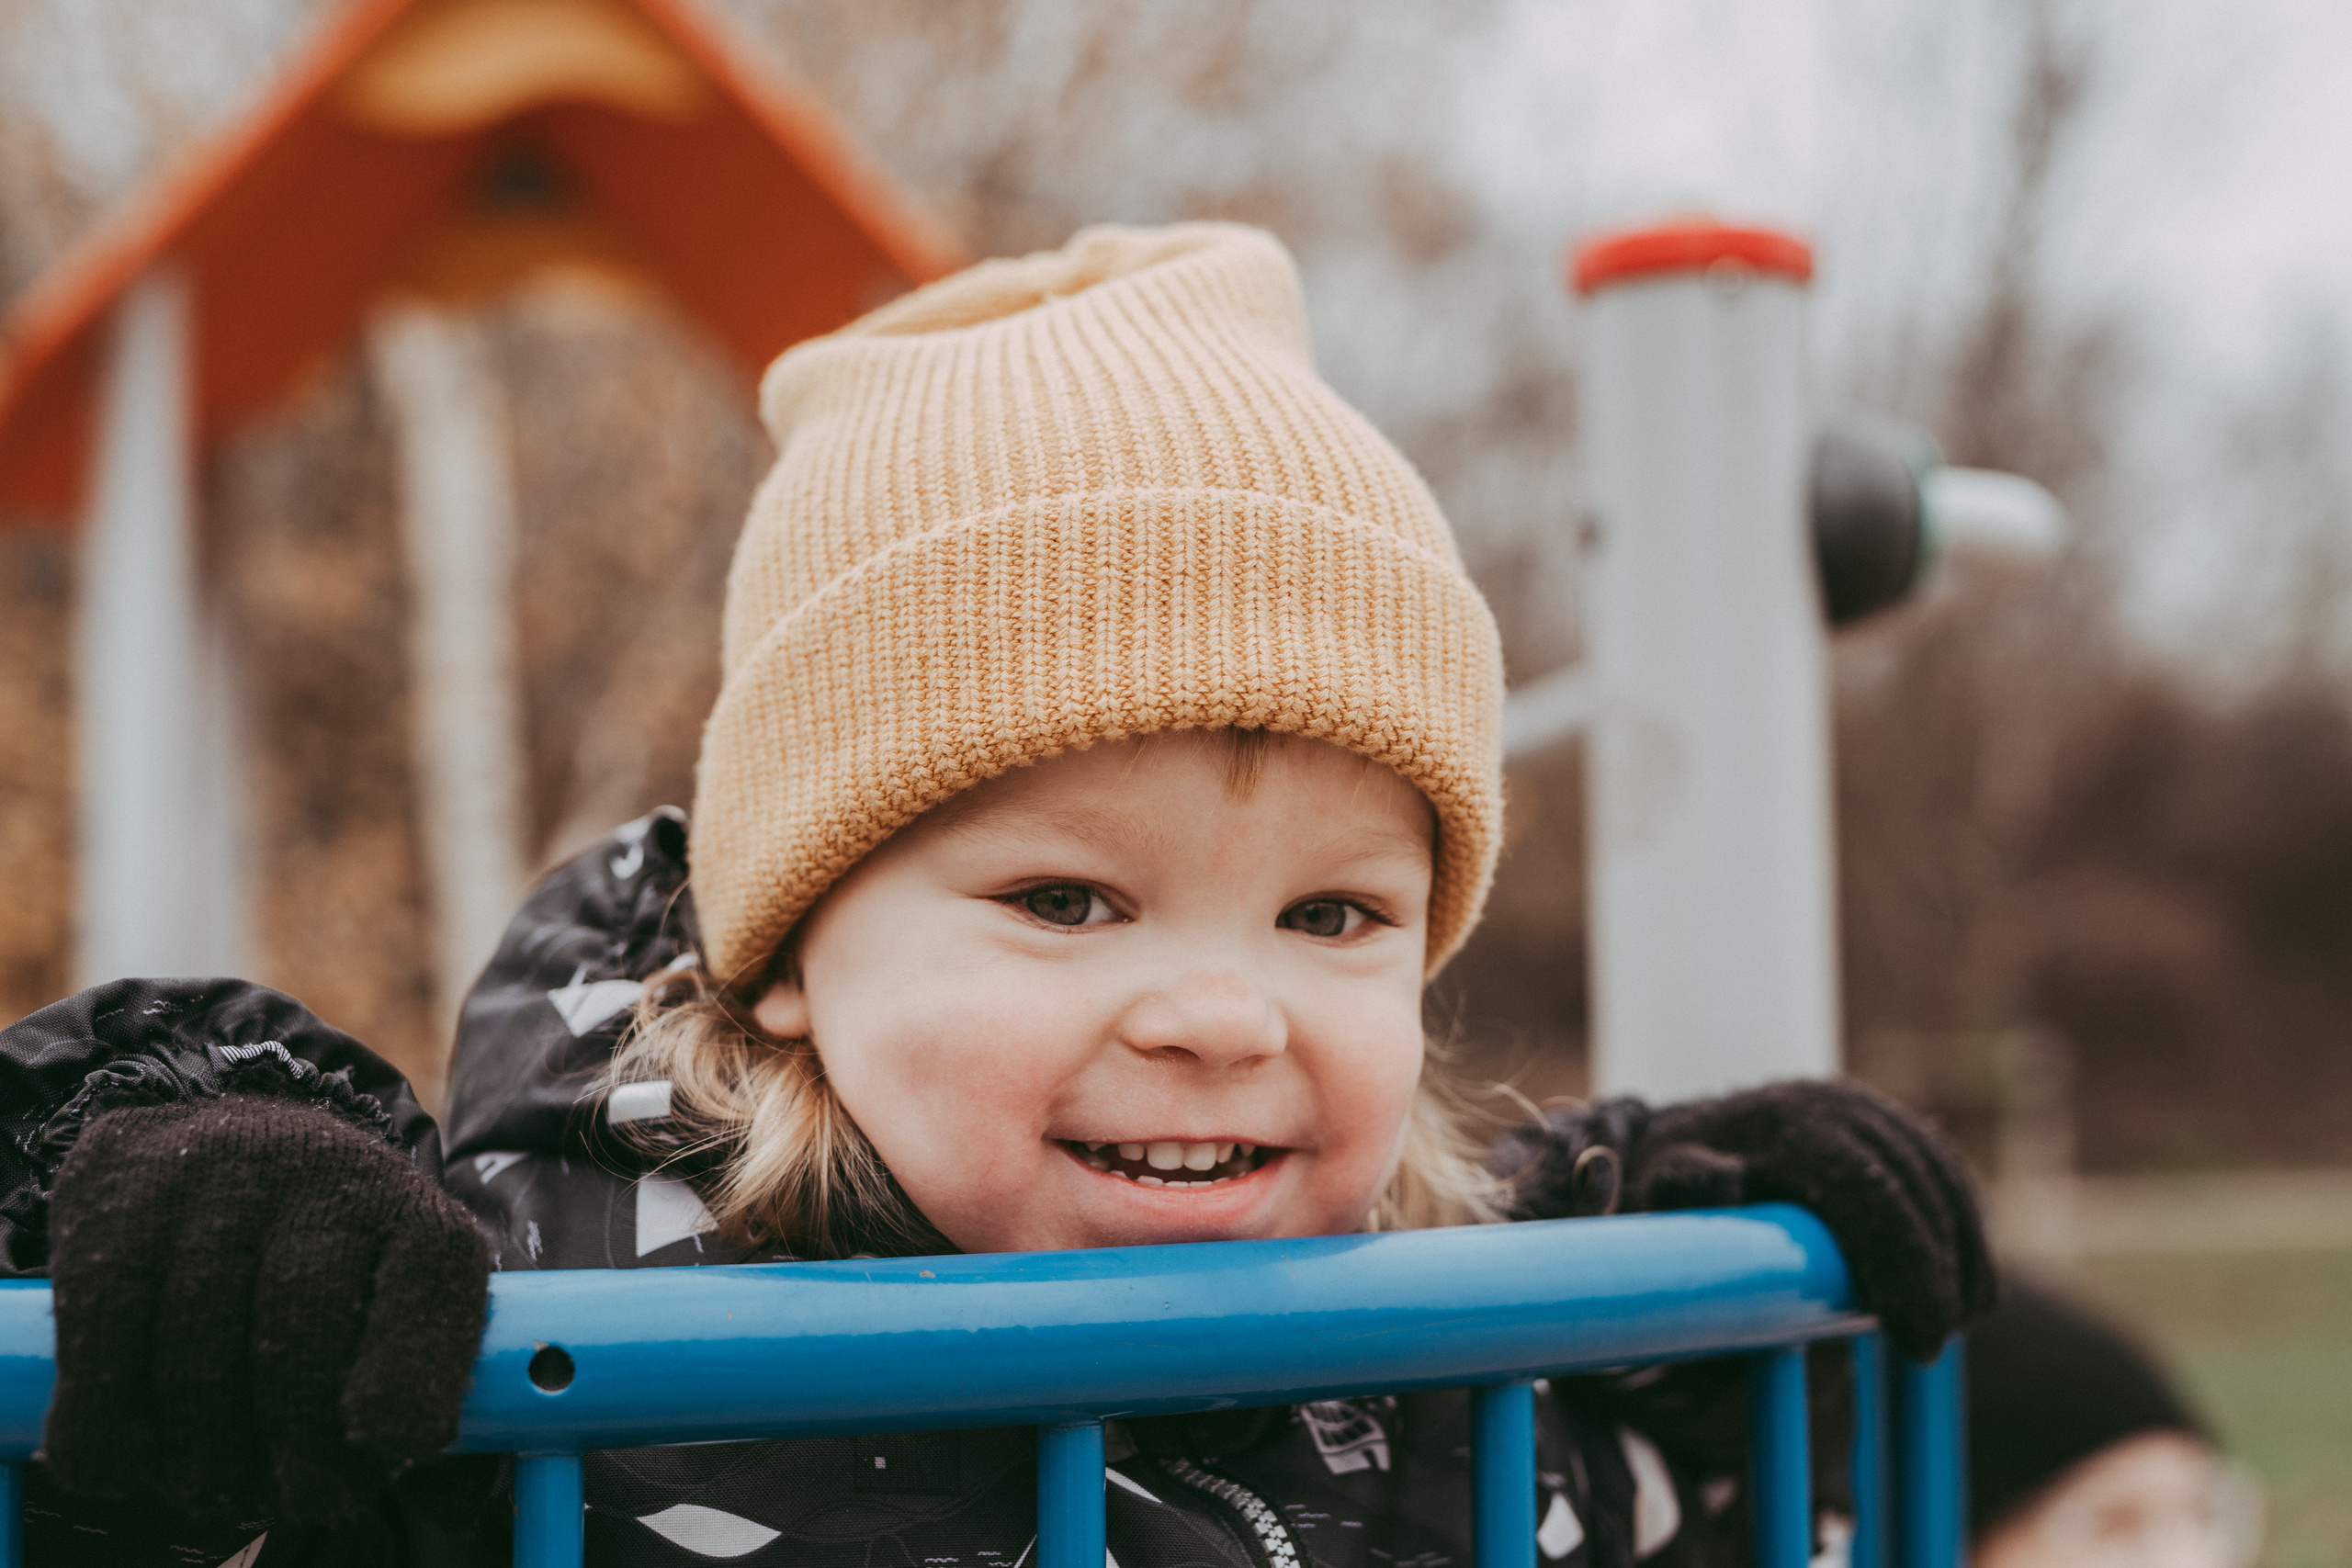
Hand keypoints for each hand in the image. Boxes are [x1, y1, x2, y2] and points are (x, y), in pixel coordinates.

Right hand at [44, 1094, 490, 1525]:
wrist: (216, 1141)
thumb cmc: (320, 1256)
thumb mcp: (394, 1294)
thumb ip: (412, 1372)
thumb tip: (394, 1452)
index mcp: (406, 1205)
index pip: (432, 1279)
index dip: (411, 1376)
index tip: (388, 1450)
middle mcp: (320, 1172)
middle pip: (303, 1336)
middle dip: (297, 1449)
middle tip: (300, 1501)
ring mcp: (214, 1174)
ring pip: (195, 1351)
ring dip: (200, 1453)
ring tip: (212, 1487)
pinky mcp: (116, 1192)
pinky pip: (100, 1339)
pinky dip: (108, 1426)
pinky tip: (129, 1460)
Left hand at [1514, 1081, 1995, 1359]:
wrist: (1648, 1154)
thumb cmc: (1645, 1194)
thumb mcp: (1640, 1203)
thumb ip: (1677, 1195)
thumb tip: (1726, 1183)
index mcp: (1776, 1121)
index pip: (1866, 1186)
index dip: (1904, 1263)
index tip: (1916, 1338)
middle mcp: (1821, 1102)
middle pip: (1914, 1180)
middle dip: (1941, 1265)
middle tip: (1936, 1342)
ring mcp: (1852, 1106)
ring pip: (1936, 1172)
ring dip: (1964, 1245)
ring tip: (1963, 1317)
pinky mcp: (1872, 1125)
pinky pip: (1937, 1168)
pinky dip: (1961, 1220)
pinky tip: (1966, 1280)